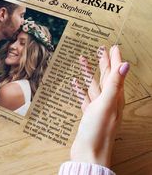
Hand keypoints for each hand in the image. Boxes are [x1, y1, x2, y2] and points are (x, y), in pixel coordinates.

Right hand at [71, 45, 128, 166]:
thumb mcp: (107, 104)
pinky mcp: (89, 114)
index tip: (113, 47)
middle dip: (104, 63)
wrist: (89, 153)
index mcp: (115, 97)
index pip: (116, 73)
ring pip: (94, 85)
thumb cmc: (98, 131)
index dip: (115, 59)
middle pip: (106, 77)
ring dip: (89, 73)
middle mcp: (109, 101)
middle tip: (100, 50)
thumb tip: (126, 65)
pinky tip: (75, 83)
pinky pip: (85, 97)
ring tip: (83, 61)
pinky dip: (80, 89)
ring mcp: (98, 108)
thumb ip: (115, 84)